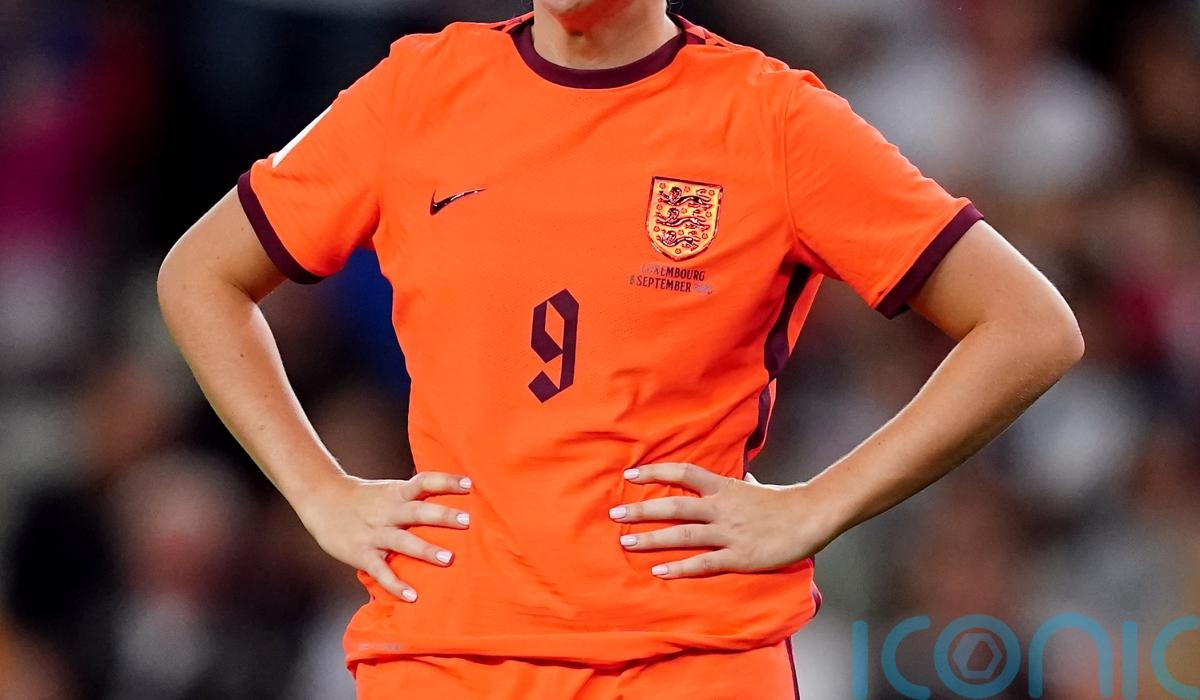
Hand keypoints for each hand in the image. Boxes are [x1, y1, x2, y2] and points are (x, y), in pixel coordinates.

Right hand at [296, 472, 471, 601]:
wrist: (322, 499)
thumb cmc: (364, 498)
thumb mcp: (389, 490)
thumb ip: (414, 496)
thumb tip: (450, 497)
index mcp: (397, 493)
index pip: (424, 482)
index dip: (446, 481)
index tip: (468, 483)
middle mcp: (389, 512)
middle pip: (418, 512)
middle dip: (442, 516)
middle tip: (466, 521)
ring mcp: (375, 533)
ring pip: (403, 541)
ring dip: (426, 550)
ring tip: (449, 559)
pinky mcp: (362, 554)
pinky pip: (381, 571)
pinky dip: (396, 584)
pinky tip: (412, 596)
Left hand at [609, 463, 835, 578]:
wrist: (812, 516)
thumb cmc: (786, 501)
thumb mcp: (759, 487)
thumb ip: (743, 484)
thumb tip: (742, 477)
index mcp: (724, 488)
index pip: (683, 474)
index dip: (655, 472)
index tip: (630, 475)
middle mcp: (720, 508)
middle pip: (673, 506)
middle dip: (642, 510)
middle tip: (615, 513)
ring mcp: (728, 533)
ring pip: (682, 535)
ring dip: (652, 539)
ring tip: (626, 542)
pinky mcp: (738, 557)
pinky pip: (703, 563)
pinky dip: (679, 568)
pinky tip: (659, 571)